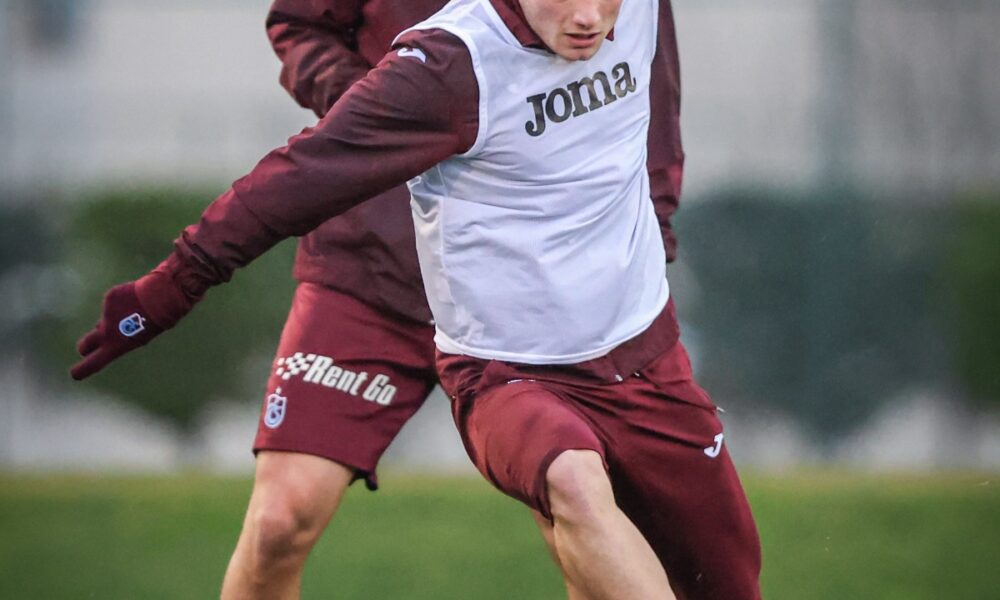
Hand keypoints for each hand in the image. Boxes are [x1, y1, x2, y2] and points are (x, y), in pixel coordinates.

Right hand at [70, 265, 194, 379]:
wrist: (160, 298)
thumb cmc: (155, 322)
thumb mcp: (139, 338)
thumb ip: (119, 339)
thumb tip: (104, 332)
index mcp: (115, 346)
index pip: (93, 363)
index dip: (82, 370)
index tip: (75, 374)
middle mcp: (106, 332)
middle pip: (86, 344)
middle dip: (85, 347)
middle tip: (86, 349)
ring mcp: (106, 314)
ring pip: (105, 320)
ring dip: (114, 320)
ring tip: (135, 313)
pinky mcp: (109, 298)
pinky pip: (113, 304)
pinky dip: (121, 303)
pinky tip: (135, 300)